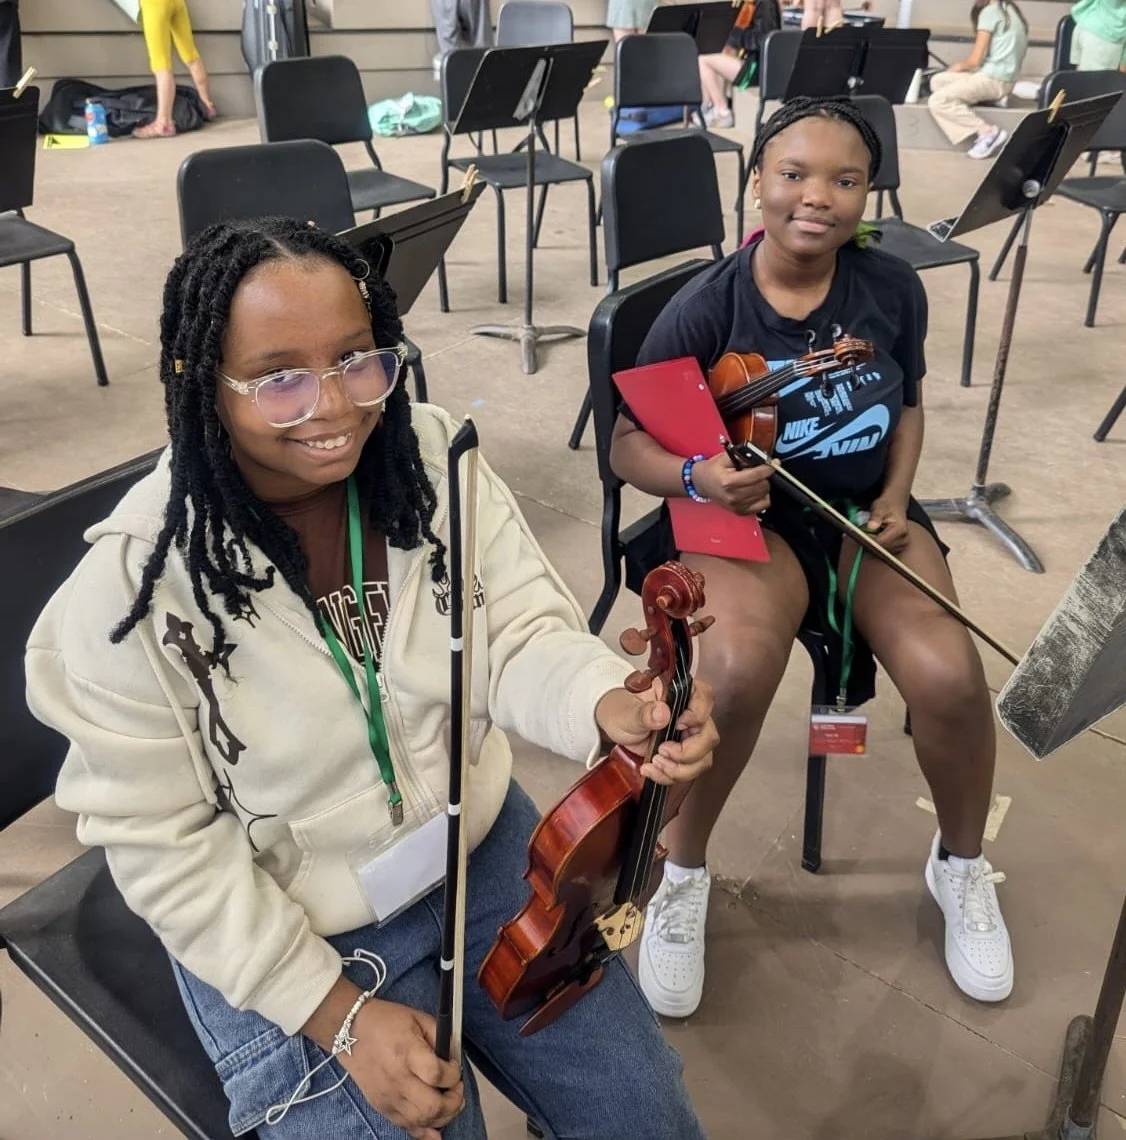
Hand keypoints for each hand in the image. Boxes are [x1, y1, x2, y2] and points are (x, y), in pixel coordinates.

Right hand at [338, 999, 463, 1139]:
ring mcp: (388, 1097)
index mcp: (407, 1052)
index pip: (436, 1074)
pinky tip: (435, 1128)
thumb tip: (455, 1058)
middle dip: (453, 1102)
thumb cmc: (386, 1022)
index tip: (455, 1068)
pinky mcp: (382, 1108)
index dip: (454, 1075)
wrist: (352, 1032)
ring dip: (442, 1117)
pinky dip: (424, 1132)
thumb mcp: (418, 1018)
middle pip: (431, 1106)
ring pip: (421, 1121)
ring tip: (448, 1103)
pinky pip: (406, 1128)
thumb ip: (441, 1038)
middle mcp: (397, 1079)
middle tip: (457, 1089)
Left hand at [594, 679, 717, 784]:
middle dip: (687, 752)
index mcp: (679, 692)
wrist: (615, 727)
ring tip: (655, 763)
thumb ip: (644, 713)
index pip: (705, 697)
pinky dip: (669, 776)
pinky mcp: (683, 755)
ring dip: (678, 769)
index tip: (678, 725)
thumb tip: (662, 713)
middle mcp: (690, 714)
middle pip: (708, 736)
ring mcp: (689, 736)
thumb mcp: (627, 711)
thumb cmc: (621, 709)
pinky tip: (652, 770)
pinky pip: (689, 771)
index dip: (697, 714)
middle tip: (662, 751)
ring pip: (703, 759)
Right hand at [690, 452, 771, 515]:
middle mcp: (733, 496)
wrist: (702, 483)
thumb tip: (762, 458)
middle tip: (760, 471)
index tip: (773, 464)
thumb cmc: (714, 470)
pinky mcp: (741, 512)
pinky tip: (756, 490)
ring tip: (755, 480)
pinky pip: (763, 505)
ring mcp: (737, 506)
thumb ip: (743, 457)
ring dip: (763, 486)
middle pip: (763, 486)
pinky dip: (763, 496)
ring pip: (765, 495)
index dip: (768, 468)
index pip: (756, 475)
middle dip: (765, 477)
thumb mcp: (725, 458)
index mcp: (728, 482)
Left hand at [863, 496, 909, 553]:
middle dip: (869, 542)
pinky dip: (876, 545)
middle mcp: (904, 539)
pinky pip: (882, 551)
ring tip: (871, 532)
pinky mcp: (898, 548)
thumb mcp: (879, 507)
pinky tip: (875, 536)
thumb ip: (875, 517)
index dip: (868, 540)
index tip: (858, 535)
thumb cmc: (886, 506)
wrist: (895, 506)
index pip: (881, 542)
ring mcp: (902, 545)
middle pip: (881, 549)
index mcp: (900, 529)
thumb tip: (871, 526)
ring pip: (880, 551)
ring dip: (872, 544)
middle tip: (862, 533)